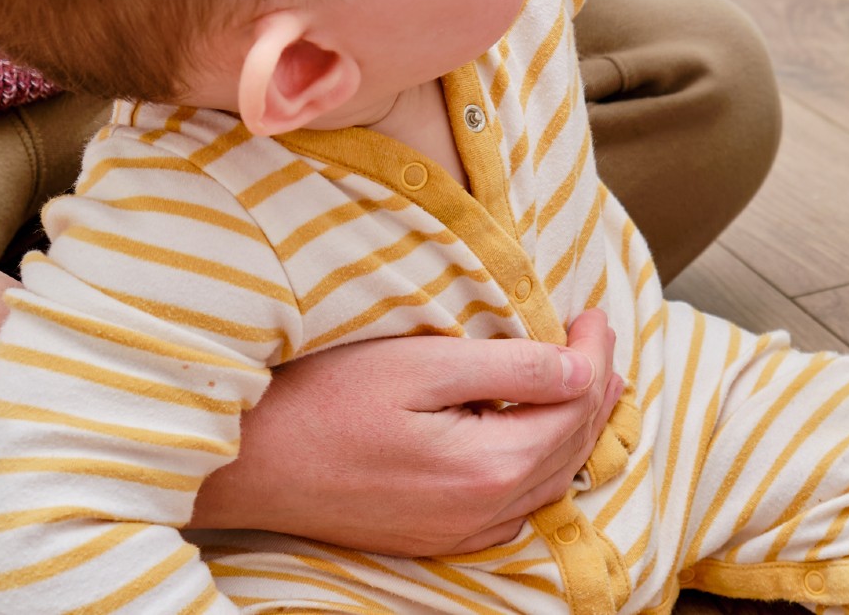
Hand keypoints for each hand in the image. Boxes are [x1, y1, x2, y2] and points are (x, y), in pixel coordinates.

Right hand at [190, 309, 622, 555]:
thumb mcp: (421, 364)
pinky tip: (536, 439)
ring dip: (575, 428)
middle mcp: (483, 511)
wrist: (247, 463)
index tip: (596, 312)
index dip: (596, 354)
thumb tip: (582, 365)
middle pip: (571, 447)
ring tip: (589, 382)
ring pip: (549, 481)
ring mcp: (458, 531)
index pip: (575, 405)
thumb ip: (510, 368)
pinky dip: (541, 467)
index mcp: (488, 465)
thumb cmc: (324, 400)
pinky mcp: (434, 536)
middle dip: (596, 388)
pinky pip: (514, 508)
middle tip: (601, 338)